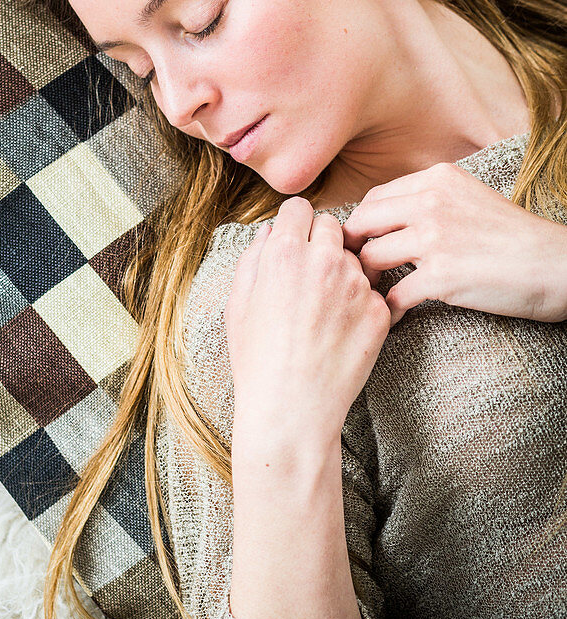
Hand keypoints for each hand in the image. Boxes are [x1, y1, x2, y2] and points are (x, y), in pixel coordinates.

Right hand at [223, 196, 391, 453]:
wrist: (292, 410)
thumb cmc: (257, 360)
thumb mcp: (237, 304)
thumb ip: (253, 258)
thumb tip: (270, 232)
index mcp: (284, 253)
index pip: (299, 208)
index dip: (294, 223)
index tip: (294, 240)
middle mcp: (324, 261)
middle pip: (332, 225)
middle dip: (321, 242)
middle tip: (309, 275)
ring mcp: (357, 286)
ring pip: (355, 259)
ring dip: (343, 272)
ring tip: (324, 312)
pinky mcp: (381, 312)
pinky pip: (374, 293)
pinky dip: (362, 305)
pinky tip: (342, 331)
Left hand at [342, 161, 566, 325]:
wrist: (555, 265)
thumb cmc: (512, 236)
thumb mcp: (469, 197)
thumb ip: (429, 199)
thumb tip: (384, 217)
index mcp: (436, 179)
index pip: (375, 198)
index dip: (362, 223)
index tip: (361, 243)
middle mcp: (431, 202)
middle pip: (362, 223)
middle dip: (353, 249)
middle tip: (356, 270)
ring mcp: (435, 238)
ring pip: (371, 257)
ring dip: (367, 280)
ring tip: (374, 293)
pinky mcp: (441, 276)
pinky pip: (393, 295)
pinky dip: (389, 309)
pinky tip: (394, 315)